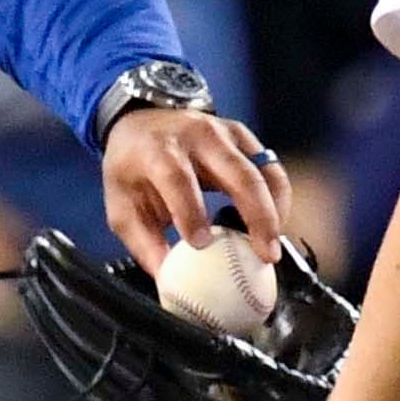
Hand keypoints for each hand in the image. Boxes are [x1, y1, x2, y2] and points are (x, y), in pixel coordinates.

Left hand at [101, 104, 290, 268]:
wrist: (140, 120)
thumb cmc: (131, 169)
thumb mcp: (122, 205)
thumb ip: (143, 243)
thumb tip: (168, 280)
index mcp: (159, 150)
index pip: (179, 179)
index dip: (191, 212)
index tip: (202, 245)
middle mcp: (197, 136)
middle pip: (239, 174)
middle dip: (258, 216)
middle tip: (266, 255)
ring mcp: (225, 132)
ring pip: (263, 170)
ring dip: (275, 209)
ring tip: (272, 245)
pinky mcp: (243, 136)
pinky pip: (270, 167)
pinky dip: (277, 197)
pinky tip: (272, 223)